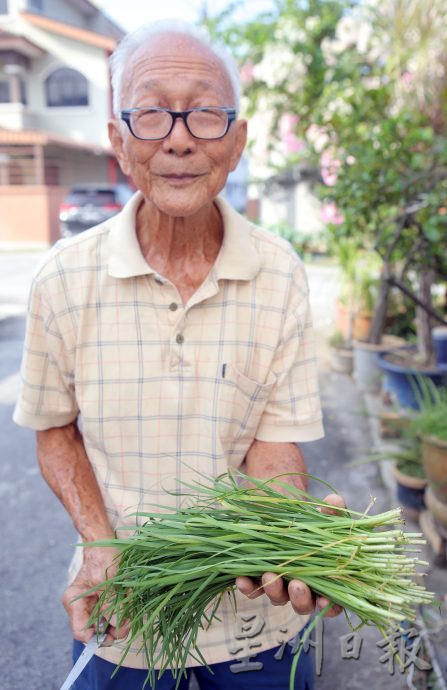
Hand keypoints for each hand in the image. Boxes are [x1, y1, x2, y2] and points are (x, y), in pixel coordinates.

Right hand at [62, 546, 128, 645]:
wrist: (105, 543)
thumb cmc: (103, 556)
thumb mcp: (107, 579)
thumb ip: (110, 602)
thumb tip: (115, 625)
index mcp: (74, 602)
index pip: (81, 632)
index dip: (97, 637)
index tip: (114, 632)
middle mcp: (81, 608)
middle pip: (96, 632)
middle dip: (113, 628)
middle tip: (128, 620)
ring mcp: (92, 606)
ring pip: (108, 625)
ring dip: (121, 618)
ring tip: (128, 603)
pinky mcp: (103, 602)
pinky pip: (114, 614)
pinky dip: (122, 610)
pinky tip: (127, 599)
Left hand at [236, 493, 345, 617]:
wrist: (281, 510)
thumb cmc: (309, 517)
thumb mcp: (322, 512)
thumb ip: (332, 509)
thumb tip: (335, 502)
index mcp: (324, 578)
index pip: (330, 602)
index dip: (329, 605)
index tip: (326, 600)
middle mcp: (301, 587)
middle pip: (302, 604)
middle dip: (300, 598)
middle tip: (296, 584)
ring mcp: (279, 584)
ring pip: (277, 598)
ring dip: (274, 590)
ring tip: (270, 574)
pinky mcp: (257, 577)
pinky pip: (252, 589)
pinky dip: (248, 587)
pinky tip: (242, 578)